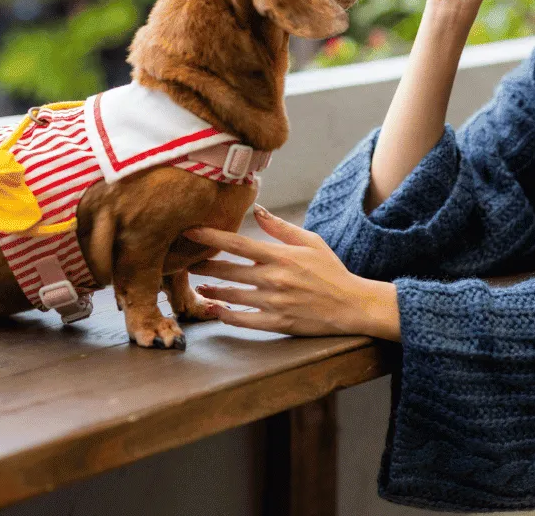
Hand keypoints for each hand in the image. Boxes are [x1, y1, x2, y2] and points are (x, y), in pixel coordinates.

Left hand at [182, 206, 399, 340]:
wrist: (351, 305)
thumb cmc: (331, 270)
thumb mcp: (310, 242)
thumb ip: (281, 228)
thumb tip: (257, 211)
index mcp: (280, 256)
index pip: (237, 244)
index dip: (211, 238)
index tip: (190, 231)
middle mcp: (274, 279)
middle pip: (228, 272)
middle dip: (203, 266)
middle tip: (183, 262)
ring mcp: (274, 303)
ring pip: (232, 297)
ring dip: (210, 292)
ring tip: (196, 287)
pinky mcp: (277, 323)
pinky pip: (244, 320)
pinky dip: (226, 315)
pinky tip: (213, 311)